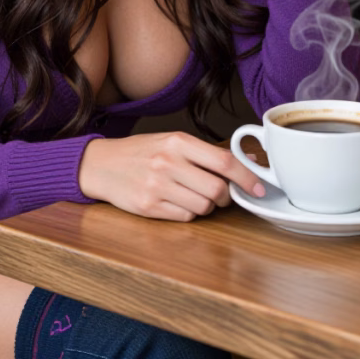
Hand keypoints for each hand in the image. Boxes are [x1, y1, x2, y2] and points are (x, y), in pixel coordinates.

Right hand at [78, 131, 265, 221]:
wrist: (100, 164)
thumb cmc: (140, 152)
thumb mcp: (170, 142)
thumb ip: (203, 153)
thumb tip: (245, 165)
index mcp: (177, 142)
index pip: (223, 161)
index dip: (246, 177)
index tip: (258, 187)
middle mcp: (168, 163)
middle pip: (217, 190)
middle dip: (226, 197)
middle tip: (221, 195)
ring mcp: (157, 186)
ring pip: (203, 207)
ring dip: (206, 206)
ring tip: (192, 195)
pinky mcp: (149, 207)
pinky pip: (185, 217)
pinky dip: (188, 213)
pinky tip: (175, 201)